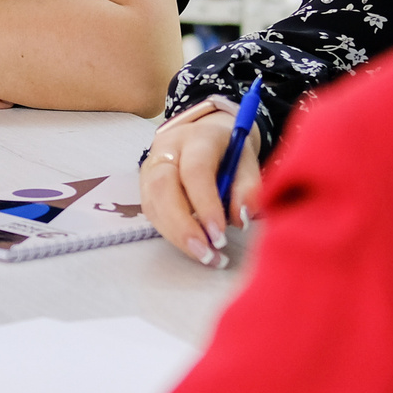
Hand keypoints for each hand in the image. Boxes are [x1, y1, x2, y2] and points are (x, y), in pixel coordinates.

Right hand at [141, 107, 260, 267]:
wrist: (205, 136)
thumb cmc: (228, 150)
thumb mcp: (246, 161)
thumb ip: (247, 187)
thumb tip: (239, 218)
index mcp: (197, 137)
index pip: (195, 171)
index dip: (205, 205)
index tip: (220, 235)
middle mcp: (167, 149)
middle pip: (163, 188)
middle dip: (183, 227)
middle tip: (207, 253)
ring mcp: (150, 166)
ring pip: (152, 203)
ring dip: (176, 236)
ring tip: (204, 256)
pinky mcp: (145, 184)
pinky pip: (151, 212)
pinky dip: (170, 234)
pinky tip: (192, 247)